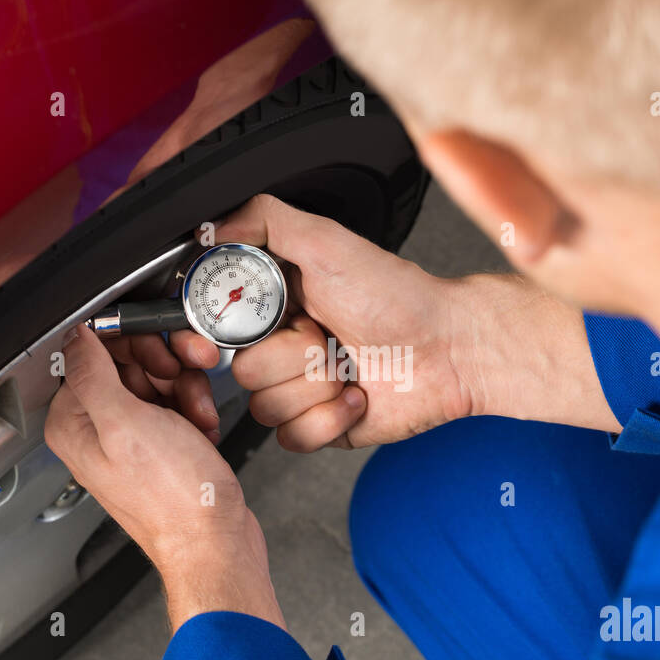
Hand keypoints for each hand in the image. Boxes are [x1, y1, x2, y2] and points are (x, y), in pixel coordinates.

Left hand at [45, 325, 283, 630]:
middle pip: (129, 362)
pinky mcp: (161, 445)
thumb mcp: (125, 424)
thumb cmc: (172, 497)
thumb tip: (75, 334)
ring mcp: (130, 438)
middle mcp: (97, 429)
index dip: (132, 344)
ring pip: (158, 380)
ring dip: (188, 389)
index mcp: (74, 422)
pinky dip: (196, 409)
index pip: (93, 352)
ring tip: (198, 414)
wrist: (213, 541)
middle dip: (167, 367)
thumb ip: (92, 372)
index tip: (161, 352)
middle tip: (186, 379)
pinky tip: (202, 429)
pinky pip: (177, 404)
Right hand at [217, 196, 619, 443]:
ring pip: (265, 408)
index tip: (268, 321)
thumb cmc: (399, 296)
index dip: (233, 330)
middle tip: (328, 337)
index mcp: (275, 303)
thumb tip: (211, 227)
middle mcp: (283, 346)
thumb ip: (264, 220)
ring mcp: (300, 388)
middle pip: (242, 371)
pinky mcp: (319, 426)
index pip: (217, 325)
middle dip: (293, 356)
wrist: (449, 349)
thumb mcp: (326, 241)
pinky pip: (292, 438)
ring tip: (348, 364)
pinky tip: (357, 395)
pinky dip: (329, 418)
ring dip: (315, 387)